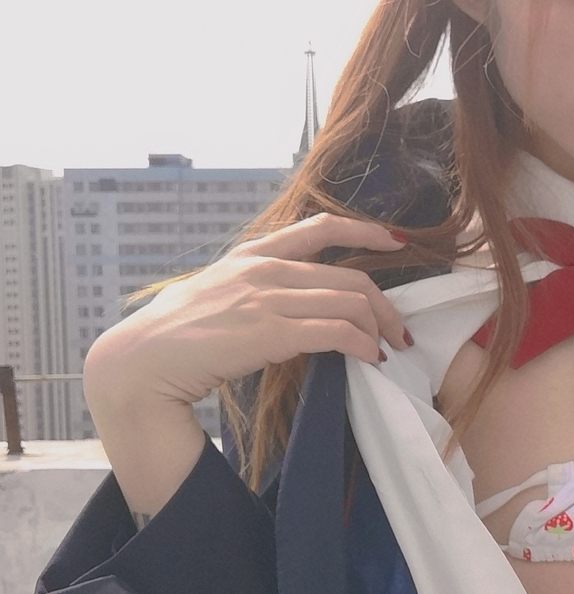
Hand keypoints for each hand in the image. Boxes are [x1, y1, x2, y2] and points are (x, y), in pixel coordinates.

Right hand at [84, 213, 411, 413]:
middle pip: (350, 279)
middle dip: (386, 308)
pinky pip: (336, 333)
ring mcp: (268, 299)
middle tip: (399, 333)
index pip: (321, 228)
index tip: (398, 242)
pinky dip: (362, 346)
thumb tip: (297, 305)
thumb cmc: (183, 333)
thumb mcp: (223, 293)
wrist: (148, 357)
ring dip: (378, 330)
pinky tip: (368, 359)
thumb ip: (260, 289)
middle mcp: (266, 270)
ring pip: (350, 304)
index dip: (367, 232)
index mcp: (255, 255)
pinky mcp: (271, 332)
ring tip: (385, 350)